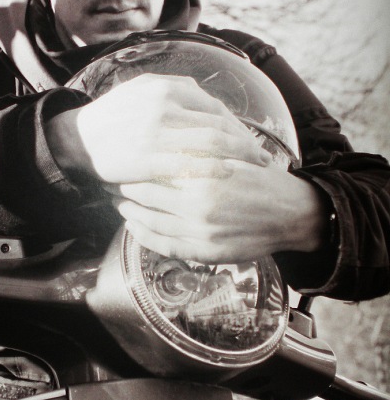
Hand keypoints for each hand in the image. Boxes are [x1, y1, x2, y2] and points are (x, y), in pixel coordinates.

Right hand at [46, 74, 270, 182]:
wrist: (77, 140)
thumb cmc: (111, 119)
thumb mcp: (138, 90)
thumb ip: (170, 90)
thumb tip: (202, 98)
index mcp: (164, 88)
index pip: (213, 107)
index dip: (237, 126)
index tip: (250, 141)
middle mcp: (164, 103)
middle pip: (219, 123)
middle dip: (245, 143)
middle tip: (262, 159)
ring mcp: (156, 129)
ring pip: (211, 141)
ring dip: (238, 156)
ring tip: (254, 169)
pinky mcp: (148, 156)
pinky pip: (191, 162)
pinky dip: (214, 169)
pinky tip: (228, 177)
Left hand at [110, 161, 326, 262]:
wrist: (290, 213)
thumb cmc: (258, 180)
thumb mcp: (231, 155)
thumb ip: (197, 153)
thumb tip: (160, 147)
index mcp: (205, 173)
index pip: (154, 169)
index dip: (133, 167)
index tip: (122, 161)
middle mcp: (199, 203)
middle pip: (146, 194)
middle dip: (123, 187)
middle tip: (109, 181)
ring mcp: (200, 231)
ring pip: (149, 221)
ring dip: (129, 211)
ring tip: (118, 203)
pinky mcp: (204, 252)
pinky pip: (163, 245)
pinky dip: (142, 236)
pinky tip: (133, 227)